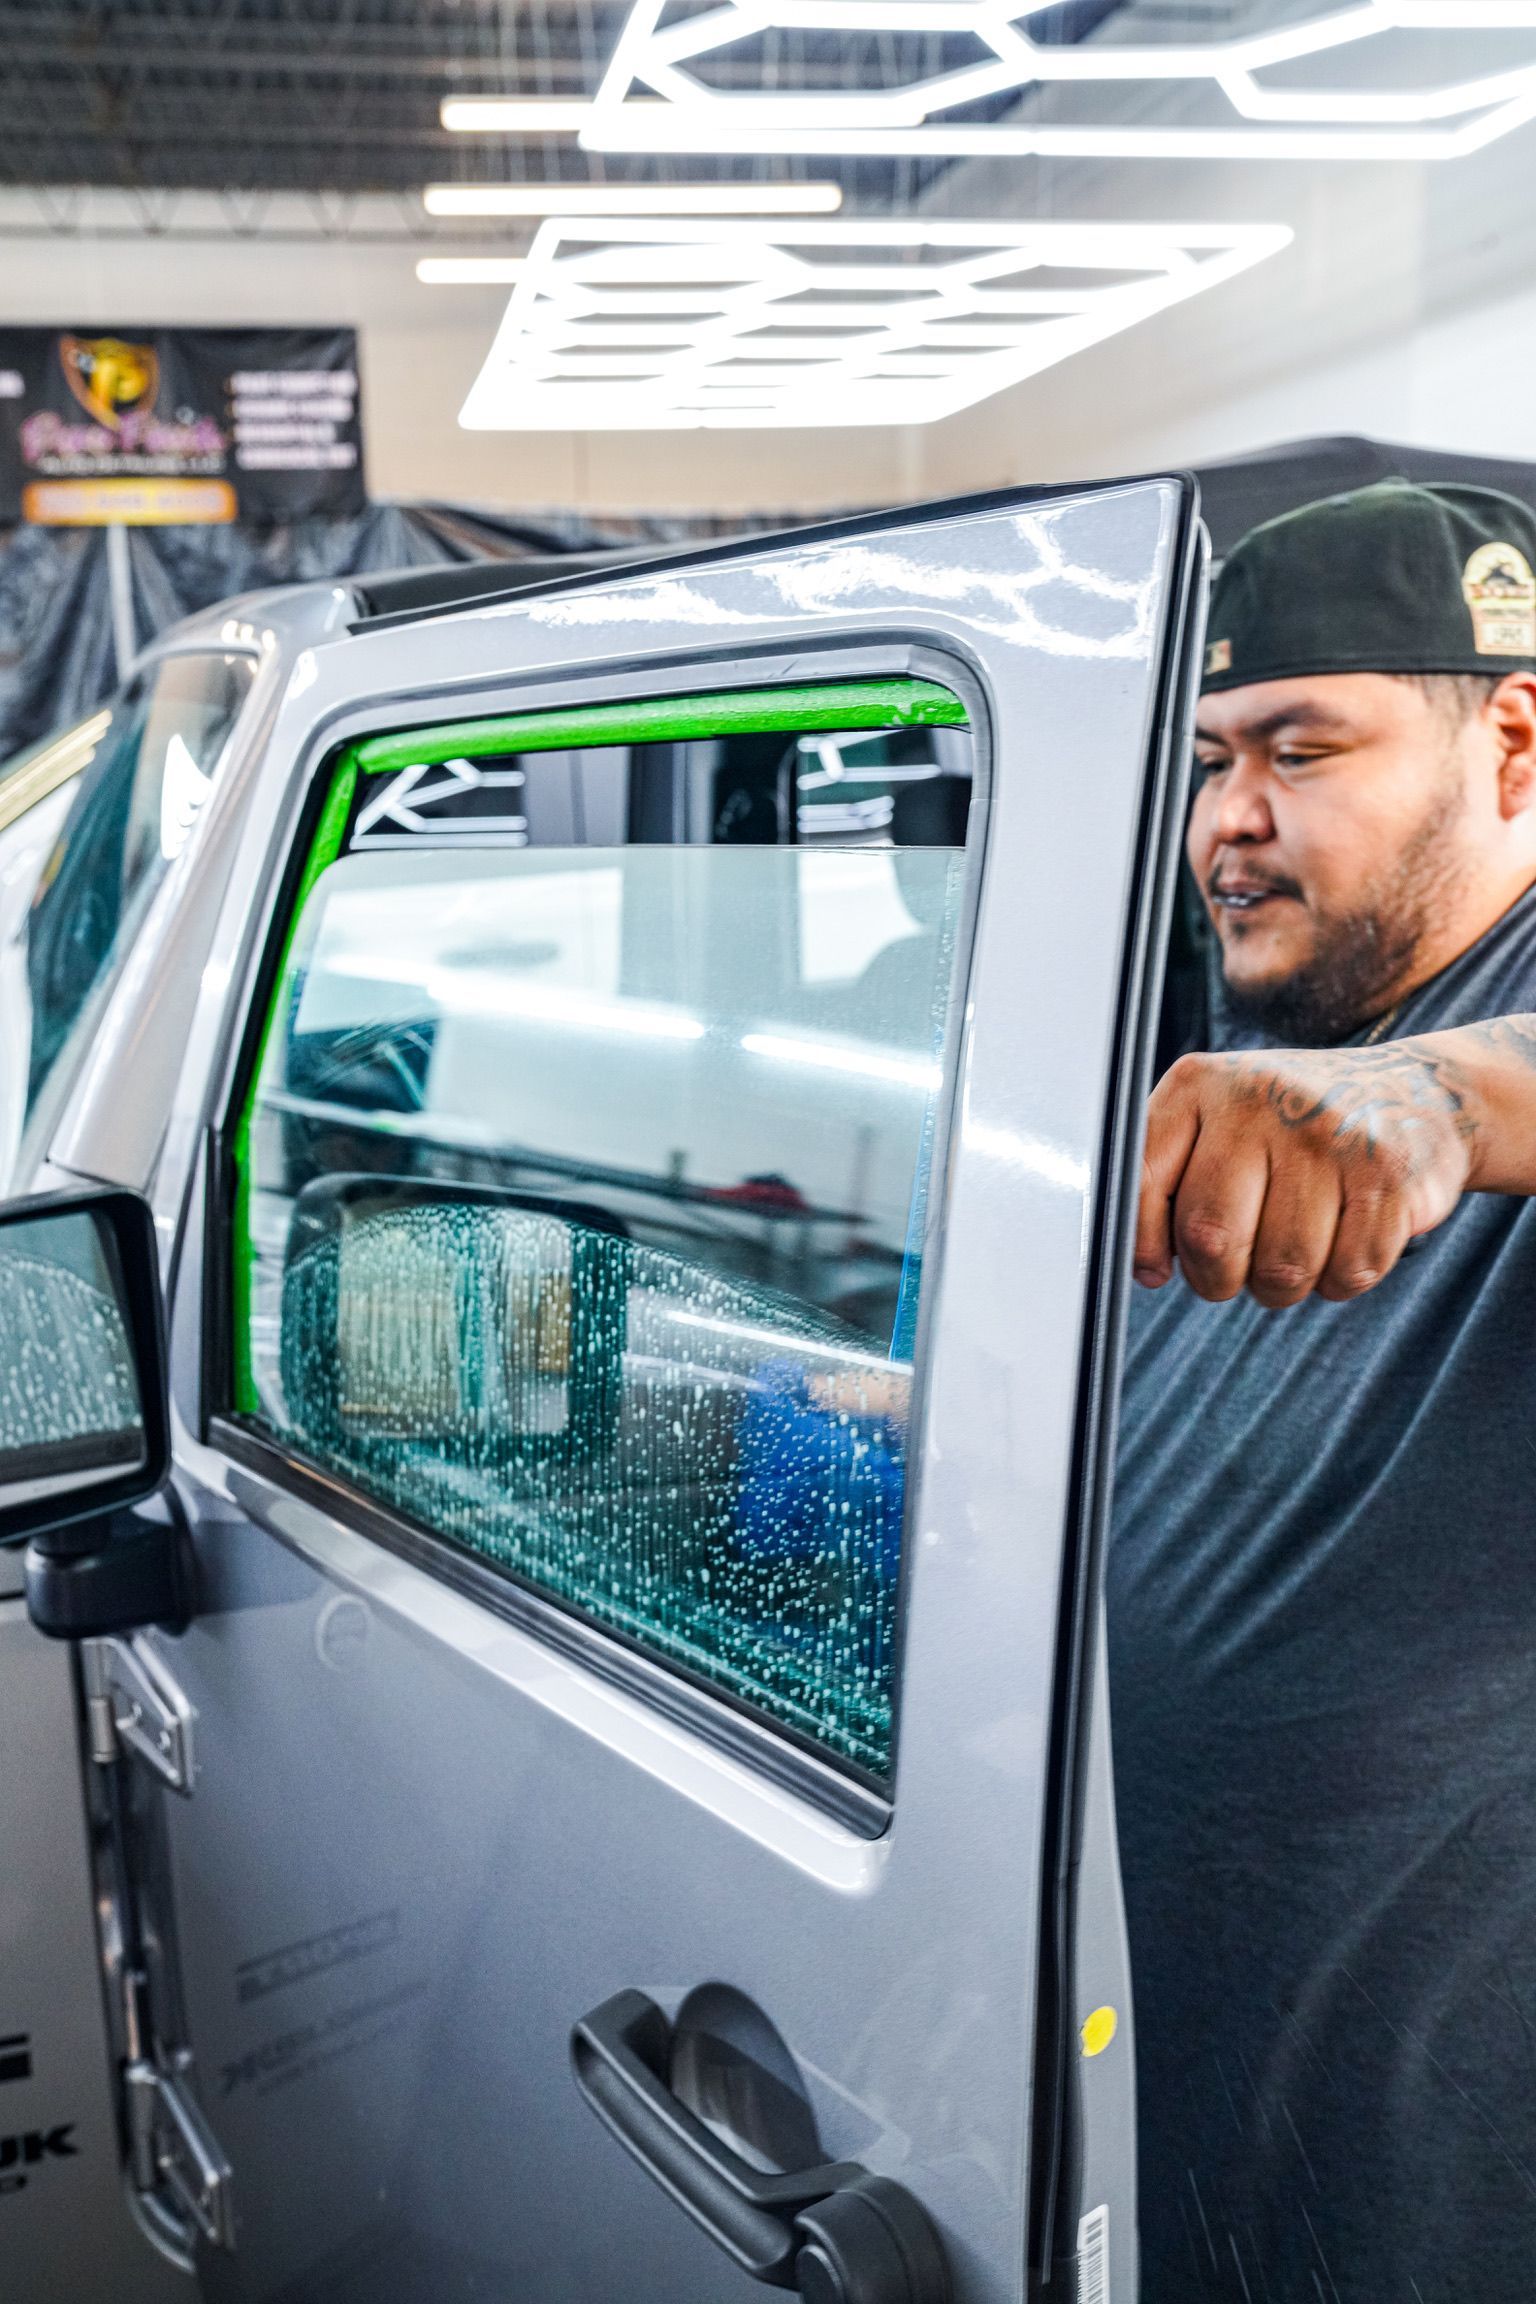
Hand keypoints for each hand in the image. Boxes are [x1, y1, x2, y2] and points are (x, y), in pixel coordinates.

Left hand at [1135, 1043, 1474, 1306]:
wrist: (1414, 1094)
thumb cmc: (1292, 1128)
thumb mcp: (1216, 1123)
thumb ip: (1165, 1176)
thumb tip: (1141, 1265)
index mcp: (1198, 1085)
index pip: (1142, 1180)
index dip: (1144, 1242)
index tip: (1158, 1267)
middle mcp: (1258, 1098)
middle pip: (1212, 1239)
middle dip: (1218, 1278)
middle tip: (1237, 1267)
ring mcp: (1327, 1132)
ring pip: (1283, 1269)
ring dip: (1285, 1285)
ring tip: (1297, 1247)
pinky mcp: (1388, 1171)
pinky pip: (1349, 1272)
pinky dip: (1343, 1277)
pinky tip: (1346, 1237)